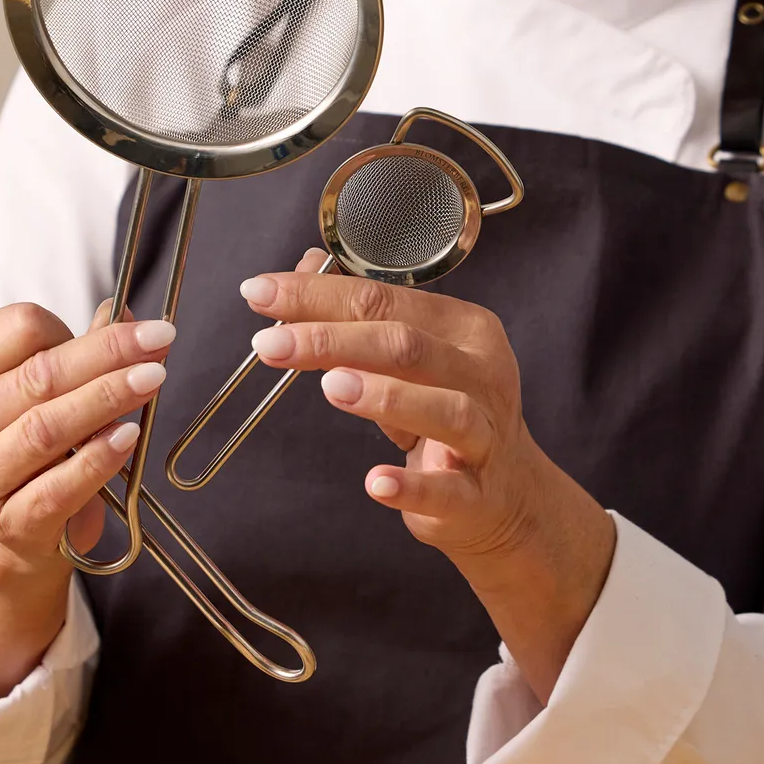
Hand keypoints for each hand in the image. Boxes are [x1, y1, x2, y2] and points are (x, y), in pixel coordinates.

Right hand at [0, 303, 175, 715]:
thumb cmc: (21, 445)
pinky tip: (127, 436)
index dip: (70, 324)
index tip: (120, 328)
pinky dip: (97, 458)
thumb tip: (124, 315)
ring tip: (151, 379)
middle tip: (156, 341)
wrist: (10, 529)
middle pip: (35, 377)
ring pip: (45, 428)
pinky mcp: (7, 523)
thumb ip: (75, 350)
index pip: (11, 330)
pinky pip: (58, 487)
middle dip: (105, 355)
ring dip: (106, 399)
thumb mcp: (34, 390)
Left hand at [242, 260, 613, 702]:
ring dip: (384, 396)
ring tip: (330, 387)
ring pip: (442, 408)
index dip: (317, 294)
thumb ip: (362, 315)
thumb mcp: (409, 359)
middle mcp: (481, 374)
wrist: (503, 496)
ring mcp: (485, 434)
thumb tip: (306, 267)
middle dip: (332, 339)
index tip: (260, 293)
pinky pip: (446, 489)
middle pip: (407, 345)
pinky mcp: (476, 493)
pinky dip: (411, 485)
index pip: (384, 299)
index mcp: (464, 329)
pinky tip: (376, 483)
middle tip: (271, 344)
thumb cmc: (445, 416)